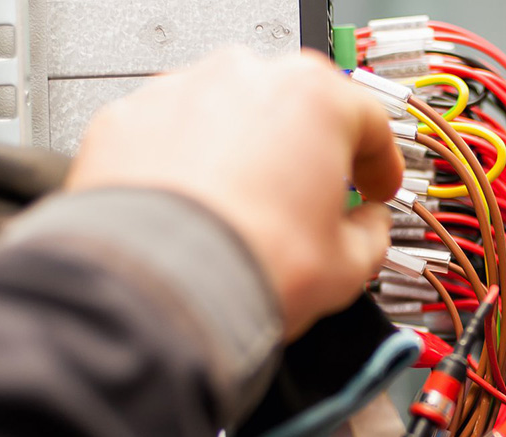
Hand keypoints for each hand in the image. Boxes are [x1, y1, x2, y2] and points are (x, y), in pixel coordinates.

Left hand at [65, 47, 402, 338]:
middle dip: (305, 155)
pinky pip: (170, 136)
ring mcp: (180, 93)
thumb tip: (367, 227)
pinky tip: (192, 209)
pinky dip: (183, 165)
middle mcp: (246, 78)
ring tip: (240, 212)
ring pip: (227, 117)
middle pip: (293, 110)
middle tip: (308, 201)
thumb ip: (371, 233)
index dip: (379, 163)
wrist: (156, 290)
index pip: (368, 122)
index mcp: (314, 99)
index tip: (376, 186)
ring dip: (241, 156)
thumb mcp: (346, 266)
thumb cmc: (246, 265)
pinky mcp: (126, 121)